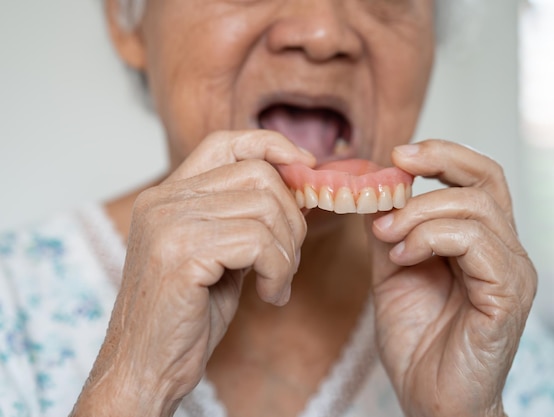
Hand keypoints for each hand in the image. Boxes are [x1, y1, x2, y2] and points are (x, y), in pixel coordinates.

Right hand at [71, 130, 314, 416]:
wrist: (145, 368)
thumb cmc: (186, 314)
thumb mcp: (220, 253)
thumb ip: (245, 216)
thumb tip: (298, 185)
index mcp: (168, 195)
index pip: (226, 142)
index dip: (272, 146)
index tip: (306, 168)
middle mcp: (163, 200)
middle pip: (258, 176)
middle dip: (292, 218)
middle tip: (289, 259)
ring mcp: (169, 224)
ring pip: (265, 208)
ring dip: (287, 251)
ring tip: (277, 282)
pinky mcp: (180, 253)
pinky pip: (259, 243)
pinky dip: (278, 271)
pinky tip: (270, 296)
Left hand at [368, 140, 535, 416]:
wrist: (430, 397)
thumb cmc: (418, 340)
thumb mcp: (393, 272)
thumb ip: (389, 233)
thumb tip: (372, 191)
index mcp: (481, 242)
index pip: (478, 177)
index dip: (442, 154)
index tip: (397, 154)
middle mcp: (504, 251)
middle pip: (486, 180)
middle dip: (436, 165)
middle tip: (391, 172)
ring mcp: (511, 272)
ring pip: (476, 209)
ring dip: (420, 213)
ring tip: (388, 237)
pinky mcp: (507, 295)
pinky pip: (477, 243)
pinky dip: (432, 239)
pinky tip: (404, 257)